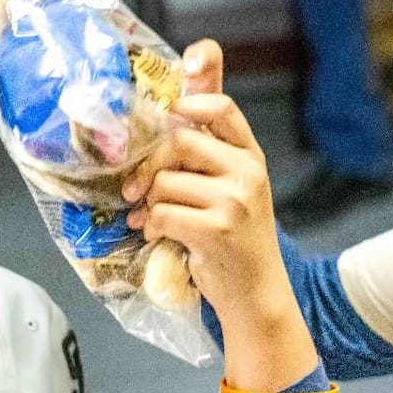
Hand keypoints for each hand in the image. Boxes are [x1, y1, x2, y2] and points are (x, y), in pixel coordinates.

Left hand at [125, 39, 317, 388]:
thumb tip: (168, 112)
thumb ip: (210, 154)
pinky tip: (157, 235)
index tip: (168, 108)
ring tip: (152, 220)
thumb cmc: (237, 240)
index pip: (222, 107)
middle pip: (180, 142)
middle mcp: (247, 172)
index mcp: (251, 156)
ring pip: (165, 182)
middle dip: (149, 165)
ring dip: (148, 204)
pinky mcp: (216, 229)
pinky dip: (150, 226)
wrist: (256, 293)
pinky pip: (162, 213)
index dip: (191, 99)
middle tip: (136, 188)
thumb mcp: (234, 189)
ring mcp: (234, 200)